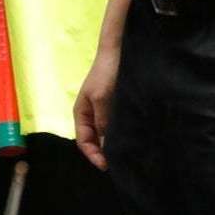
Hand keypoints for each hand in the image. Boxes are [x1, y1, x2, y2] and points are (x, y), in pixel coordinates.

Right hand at [73, 44, 119, 171]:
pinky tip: (132, 136)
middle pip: (94, 140)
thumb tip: (106, 145)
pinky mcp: (116, 103)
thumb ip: (102, 121)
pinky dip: (122, 131)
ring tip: (127, 153)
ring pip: (107, 132)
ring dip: (114, 142)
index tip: (107, 165)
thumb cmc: (106, 72)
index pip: (83, 141)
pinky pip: (116, 122)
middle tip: (120, 162)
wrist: (119, 49)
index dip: (93, 155)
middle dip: (104, 152)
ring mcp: (104, 108)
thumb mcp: (101, 97)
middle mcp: (91, 113)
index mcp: (81, 113)